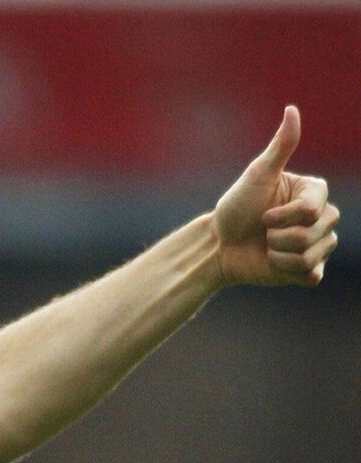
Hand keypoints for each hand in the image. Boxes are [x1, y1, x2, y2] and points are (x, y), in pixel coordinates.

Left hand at [213, 106, 339, 287]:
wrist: (219, 245)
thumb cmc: (236, 207)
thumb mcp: (257, 175)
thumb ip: (280, 146)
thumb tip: (292, 109)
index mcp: (315, 192)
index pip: (312, 210)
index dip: (282, 217)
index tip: (262, 214)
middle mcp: (322, 217)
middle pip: (315, 234)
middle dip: (279, 236)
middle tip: (263, 231)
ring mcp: (318, 244)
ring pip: (312, 255)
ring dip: (279, 254)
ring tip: (266, 246)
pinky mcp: (309, 269)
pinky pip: (311, 275)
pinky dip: (288, 271)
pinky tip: (275, 263)